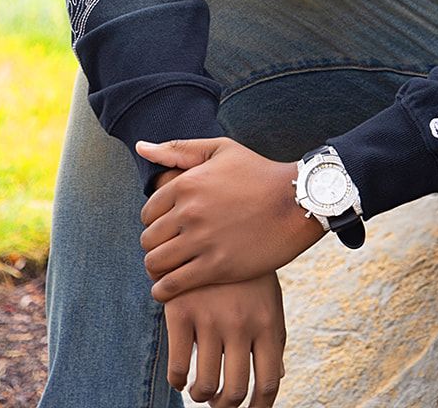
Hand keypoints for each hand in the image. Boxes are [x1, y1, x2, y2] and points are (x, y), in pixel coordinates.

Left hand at [136, 136, 324, 298]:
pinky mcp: (216, 267)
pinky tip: (170, 288)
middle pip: (148, 239)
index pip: (147, 212)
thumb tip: (140, 147)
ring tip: (170, 269)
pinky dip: (163, 291)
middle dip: (156, 245)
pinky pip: (171, 286)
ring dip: (158, 269)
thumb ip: (178, 149)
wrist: (297, 202)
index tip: (170, 227)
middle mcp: (190, 211)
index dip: (156, 221)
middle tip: (171, 249)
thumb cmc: (259, 173)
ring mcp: (202, 240)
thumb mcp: (221, 150)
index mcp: (187, 183)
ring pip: (155, 263)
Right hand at [164, 271, 286, 407]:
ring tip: (200, 389)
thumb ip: (273, 338)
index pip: (269, 383)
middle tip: (218, 402)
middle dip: (224, 406)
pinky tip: (180, 374)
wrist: (215, 221)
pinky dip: (177, 379)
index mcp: (268, 322)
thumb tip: (277, 378)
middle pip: (234, 392)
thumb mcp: (268, 298)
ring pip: (204, 386)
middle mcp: (241, 324)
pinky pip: (177, 367)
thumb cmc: (247, 270)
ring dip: (201, 395)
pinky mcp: (181, 312)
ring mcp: (210, 318)